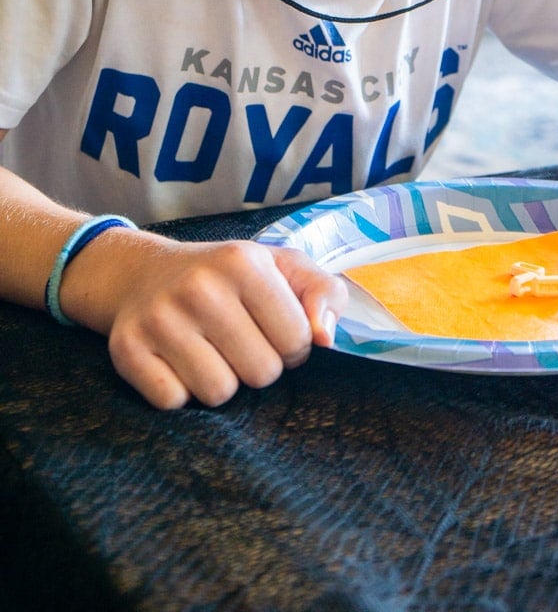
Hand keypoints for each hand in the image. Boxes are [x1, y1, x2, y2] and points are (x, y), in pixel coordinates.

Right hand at [95, 239, 347, 409]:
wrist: (143, 273)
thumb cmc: (228, 277)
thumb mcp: (282, 267)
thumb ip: (324, 293)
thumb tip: (324, 338)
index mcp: (243, 262)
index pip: (298, 341)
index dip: (292, 345)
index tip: (271, 330)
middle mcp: (199, 286)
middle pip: (261, 373)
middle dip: (258, 366)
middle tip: (238, 342)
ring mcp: (159, 318)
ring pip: (218, 393)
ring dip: (220, 383)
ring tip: (209, 351)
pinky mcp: (127, 349)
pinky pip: (173, 403)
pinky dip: (180, 392)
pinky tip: (176, 362)